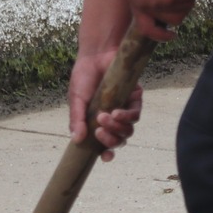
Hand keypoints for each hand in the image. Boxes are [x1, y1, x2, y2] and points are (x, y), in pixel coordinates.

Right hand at [68, 43, 143, 160]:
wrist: (95, 55)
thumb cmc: (84, 77)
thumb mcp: (76, 100)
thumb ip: (76, 120)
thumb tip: (76, 140)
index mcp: (99, 123)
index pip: (106, 144)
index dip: (108, 153)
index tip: (105, 157)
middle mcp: (114, 118)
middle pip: (120, 140)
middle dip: (111, 140)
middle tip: (99, 131)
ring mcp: (125, 108)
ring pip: (129, 130)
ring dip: (117, 128)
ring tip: (104, 117)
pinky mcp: (135, 97)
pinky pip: (136, 113)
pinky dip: (127, 116)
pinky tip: (116, 112)